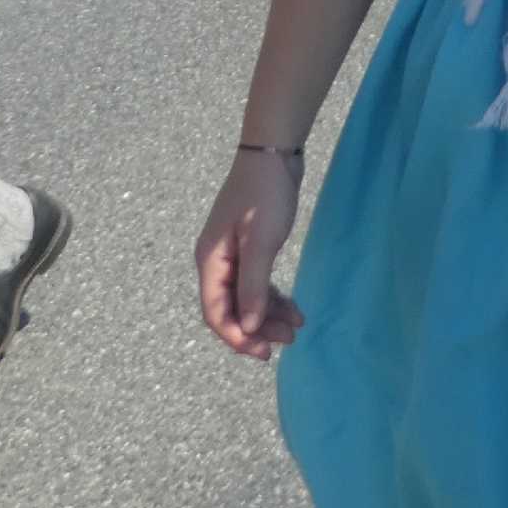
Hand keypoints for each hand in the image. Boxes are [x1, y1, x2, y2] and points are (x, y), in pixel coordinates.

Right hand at [195, 148, 304, 359]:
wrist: (272, 154)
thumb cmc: (265, 195)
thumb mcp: (260, 241)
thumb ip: (253, 287)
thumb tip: (248, 327)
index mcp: (210, 261)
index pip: (215, 313)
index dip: (237, 337)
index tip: (264, 353)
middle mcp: (215, 262)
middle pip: (229, 309)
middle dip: (257, 329)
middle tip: (289, 341)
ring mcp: (231, 256)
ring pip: (245, 299)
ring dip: (268, 316)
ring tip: (297, 326)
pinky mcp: (248, 249)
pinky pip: (255, 284)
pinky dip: (272, 298)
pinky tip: (293, 307)